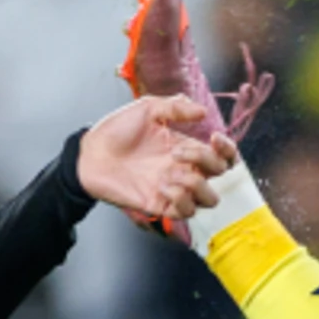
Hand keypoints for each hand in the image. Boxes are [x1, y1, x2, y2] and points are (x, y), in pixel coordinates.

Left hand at [75, 96, 244, 227]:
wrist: (90, 154)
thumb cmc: (116, 131)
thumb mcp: (147, 109)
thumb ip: (175, 107)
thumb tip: (203, 111)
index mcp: (186, 147)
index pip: (222, 155)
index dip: (227, 149)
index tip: (214, 138)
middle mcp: (184, 169)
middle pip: (220, 176)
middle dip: (206, 161)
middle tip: (176, 152)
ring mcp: (174, 189)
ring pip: (208, 199)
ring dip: (196, 184)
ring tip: (170, 173)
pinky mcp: (161, 205)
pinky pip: (186, 211)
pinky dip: (180, 199)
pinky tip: (161, 186)